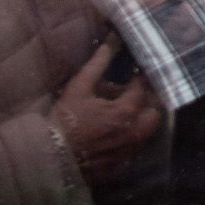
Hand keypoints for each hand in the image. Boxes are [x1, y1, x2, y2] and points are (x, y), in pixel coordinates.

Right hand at [50, 40, 163, 184]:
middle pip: (155, 113)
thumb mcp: (79, 88)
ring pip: (148, 132)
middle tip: (135, 94)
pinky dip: (132, 137)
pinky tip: (117, 131)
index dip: (140, 78)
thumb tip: (113, 40)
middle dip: (149, 101)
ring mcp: (129, 150)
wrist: (49, 157)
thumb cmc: (64, 120)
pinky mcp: (121, 164)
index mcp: (126, 111)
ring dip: (142, 120)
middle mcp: (134, 132)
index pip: (143, 89)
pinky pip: (136, 147)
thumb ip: (98, 64)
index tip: (135, 72)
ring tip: (126, 111)